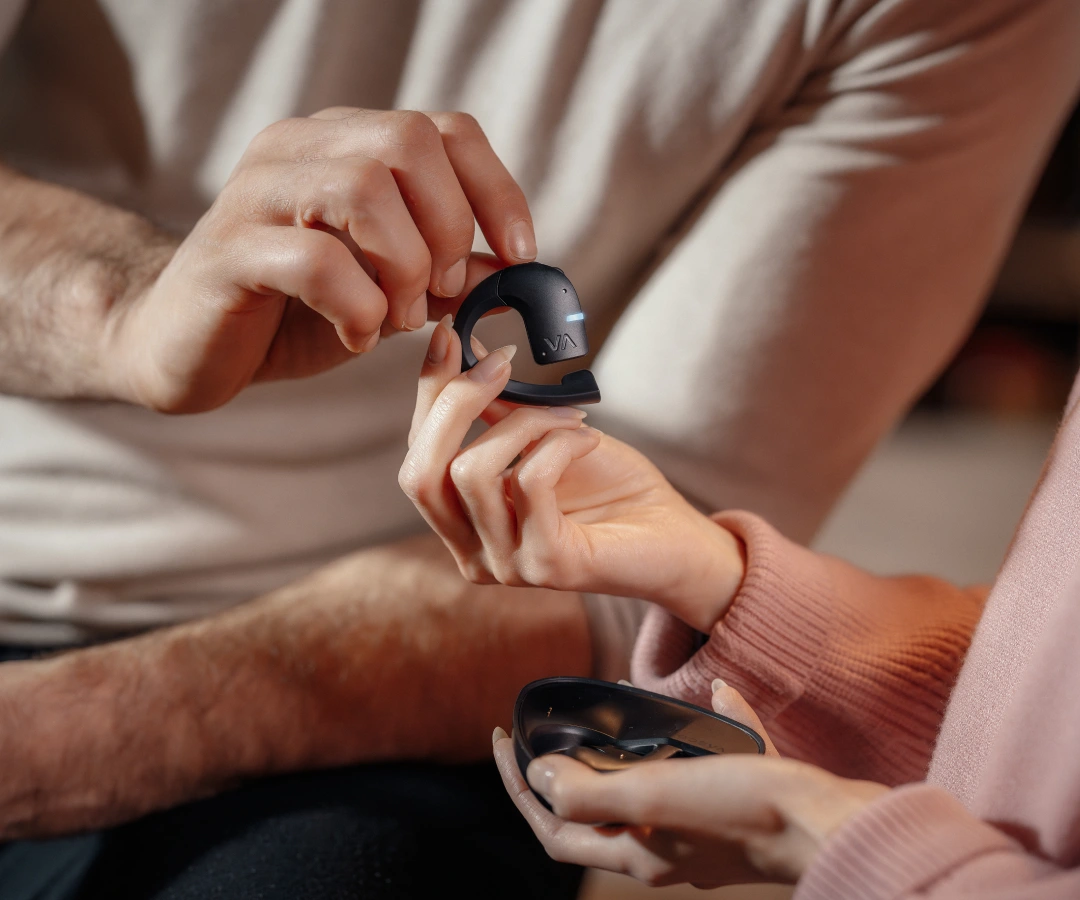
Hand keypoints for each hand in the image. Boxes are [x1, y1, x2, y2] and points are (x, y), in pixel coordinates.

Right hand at [104, 108, 534, 411]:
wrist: (180, 343)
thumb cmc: (292, 313)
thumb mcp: (387, 291)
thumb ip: (447, 275)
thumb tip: (516, 271)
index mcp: (344, 148)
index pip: (443, 129)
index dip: (496, 190)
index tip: (520, 255)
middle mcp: (299, 151)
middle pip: (408, 143)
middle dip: (448, 228)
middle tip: (439, 291)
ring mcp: (258, 193)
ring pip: (364, 188)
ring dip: (404, 267)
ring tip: (395, 316)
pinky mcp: (228, 250)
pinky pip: (316, 260)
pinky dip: (358, 308)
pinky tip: (356, 336)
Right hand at [399, 320, 745, 632]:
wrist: (676, 537)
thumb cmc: (613, 490)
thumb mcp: (544, 438)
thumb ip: (498, 410)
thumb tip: (463, 347)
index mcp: (464, 527)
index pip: (418, 459)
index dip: (428, 394)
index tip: (450, 334)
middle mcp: (474, 554)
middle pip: (420, 473)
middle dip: (454, 402)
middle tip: (504, 360)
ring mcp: (507, 565)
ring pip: (472, 471)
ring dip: (525, 421)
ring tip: (569, 415)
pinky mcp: (548, 565)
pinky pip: (530, 480)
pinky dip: (560, 442)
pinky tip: (588, 438)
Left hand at [493, 681, 887, 887]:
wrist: (828, 823)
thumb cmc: (741, 811)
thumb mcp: (653, 796)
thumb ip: (590, 791)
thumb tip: (539, 779)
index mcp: (637, 852)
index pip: (555, 827)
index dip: (519, 788)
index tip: (504, 739)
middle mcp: (666, 848)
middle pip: (598, 811)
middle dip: (567, 772)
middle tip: (553, 731)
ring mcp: (707, 829)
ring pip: (653, 788)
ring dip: (628, 756)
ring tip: (618, 717)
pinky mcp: (745, 804)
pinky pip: (718, 761)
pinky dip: (709, 730)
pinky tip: (716, 695)